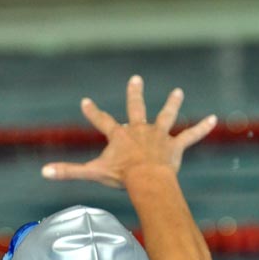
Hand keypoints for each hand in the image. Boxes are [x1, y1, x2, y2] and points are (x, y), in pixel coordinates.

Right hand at [41, 75, 215, 188]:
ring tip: (178, 93)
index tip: (85, 101)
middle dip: (134, 94)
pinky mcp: (175, 147)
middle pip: (136, 108)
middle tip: (135, 79)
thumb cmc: (121, 177)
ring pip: (166, 117)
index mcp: (119, 136)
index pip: (102, 120)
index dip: (93, 112)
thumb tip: (43, 172)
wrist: (148, 180)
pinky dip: (202, 128)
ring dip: (172, 105)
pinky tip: (215, 119)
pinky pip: (190, 136)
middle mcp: (139, 130)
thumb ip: (68, 171)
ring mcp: (158, 137)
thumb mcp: (92, 173)